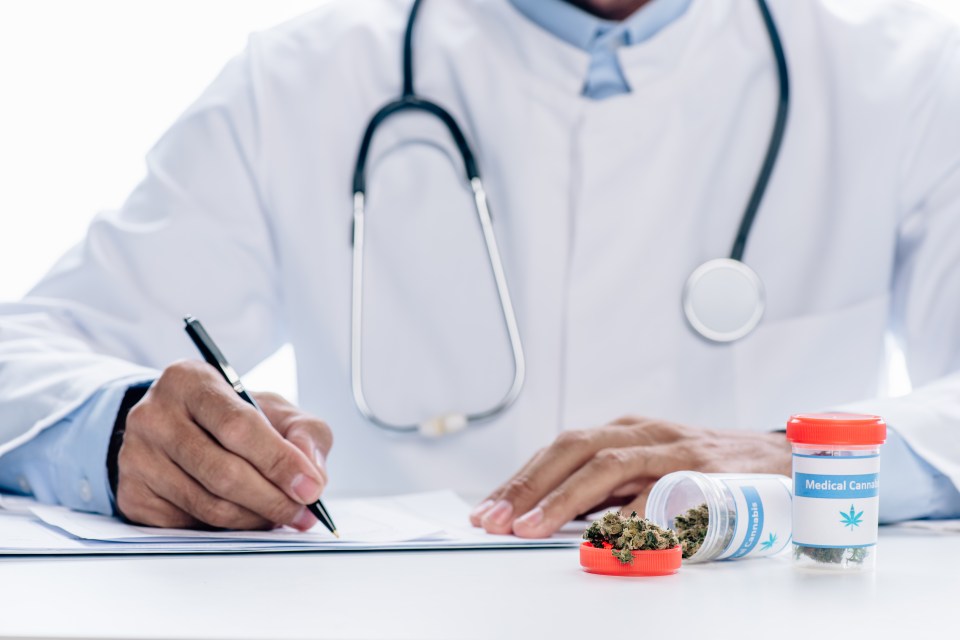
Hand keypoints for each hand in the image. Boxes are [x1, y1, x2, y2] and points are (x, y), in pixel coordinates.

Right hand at [116, 360, 332, 530]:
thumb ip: (305, 432)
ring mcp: (137, 457)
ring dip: (254, 518)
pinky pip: (190, 524)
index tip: (311, 488)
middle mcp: (154, 416)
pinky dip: (227, 528)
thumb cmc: (233, 416)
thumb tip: (311, 473)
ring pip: (208, 505)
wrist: (180, 427)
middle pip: (222, 472)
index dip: (279, 461)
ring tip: (280, 515)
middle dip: (272, 499)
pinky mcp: (132, 494)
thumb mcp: (275, 409)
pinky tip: (244, 515)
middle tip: (303, 513)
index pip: (239, 426)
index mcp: (191, 381)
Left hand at [470, 416, 790, 537]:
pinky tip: (600, 536)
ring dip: (563, 499)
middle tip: (495, 520)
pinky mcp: (704, 470)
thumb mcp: (651, 470)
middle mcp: (644, 432)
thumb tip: (551, 518)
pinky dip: (627, 515)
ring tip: (531, 528)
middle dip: (528, 485)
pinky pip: (659, 492)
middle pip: (574, 449)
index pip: (560, 449)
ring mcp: (673, 448)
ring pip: (608, 465)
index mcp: (625, 431)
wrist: (778, 460)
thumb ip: (609, 490)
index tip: (486, 510)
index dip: (520, 479)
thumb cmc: (706, 470)